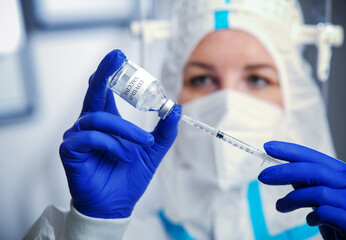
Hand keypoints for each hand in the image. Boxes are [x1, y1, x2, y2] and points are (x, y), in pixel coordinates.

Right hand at [60, 49, 180, 217]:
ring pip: (99, 119)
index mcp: (108, 121)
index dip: (110, 72)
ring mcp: (77, 136)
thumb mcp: (153, 150)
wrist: (117, 203)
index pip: (105, 91)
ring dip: (125, 131)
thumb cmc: (130, 176)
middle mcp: (90, 124)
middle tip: (116, 58)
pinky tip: (123, 156)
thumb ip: (164, 130)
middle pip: (93, 91)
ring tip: (141, 144)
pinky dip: (112, 145)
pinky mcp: (70, 150)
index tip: (119, 56)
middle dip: (104, 72)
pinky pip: (91, 138)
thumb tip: (176, 108)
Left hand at [258, 141, 345, 239]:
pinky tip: (310, 221)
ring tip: (280, 206)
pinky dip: (313, 216)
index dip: (290, 151)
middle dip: (285, 172)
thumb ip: (311, 185)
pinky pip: (327, 214)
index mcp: (343, 173)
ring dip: (293, 199)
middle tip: (263, 176)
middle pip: (314, 171)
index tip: (268, 147)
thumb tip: (285, 174)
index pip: (314, 157)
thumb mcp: (328, 196)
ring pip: (318, 192)